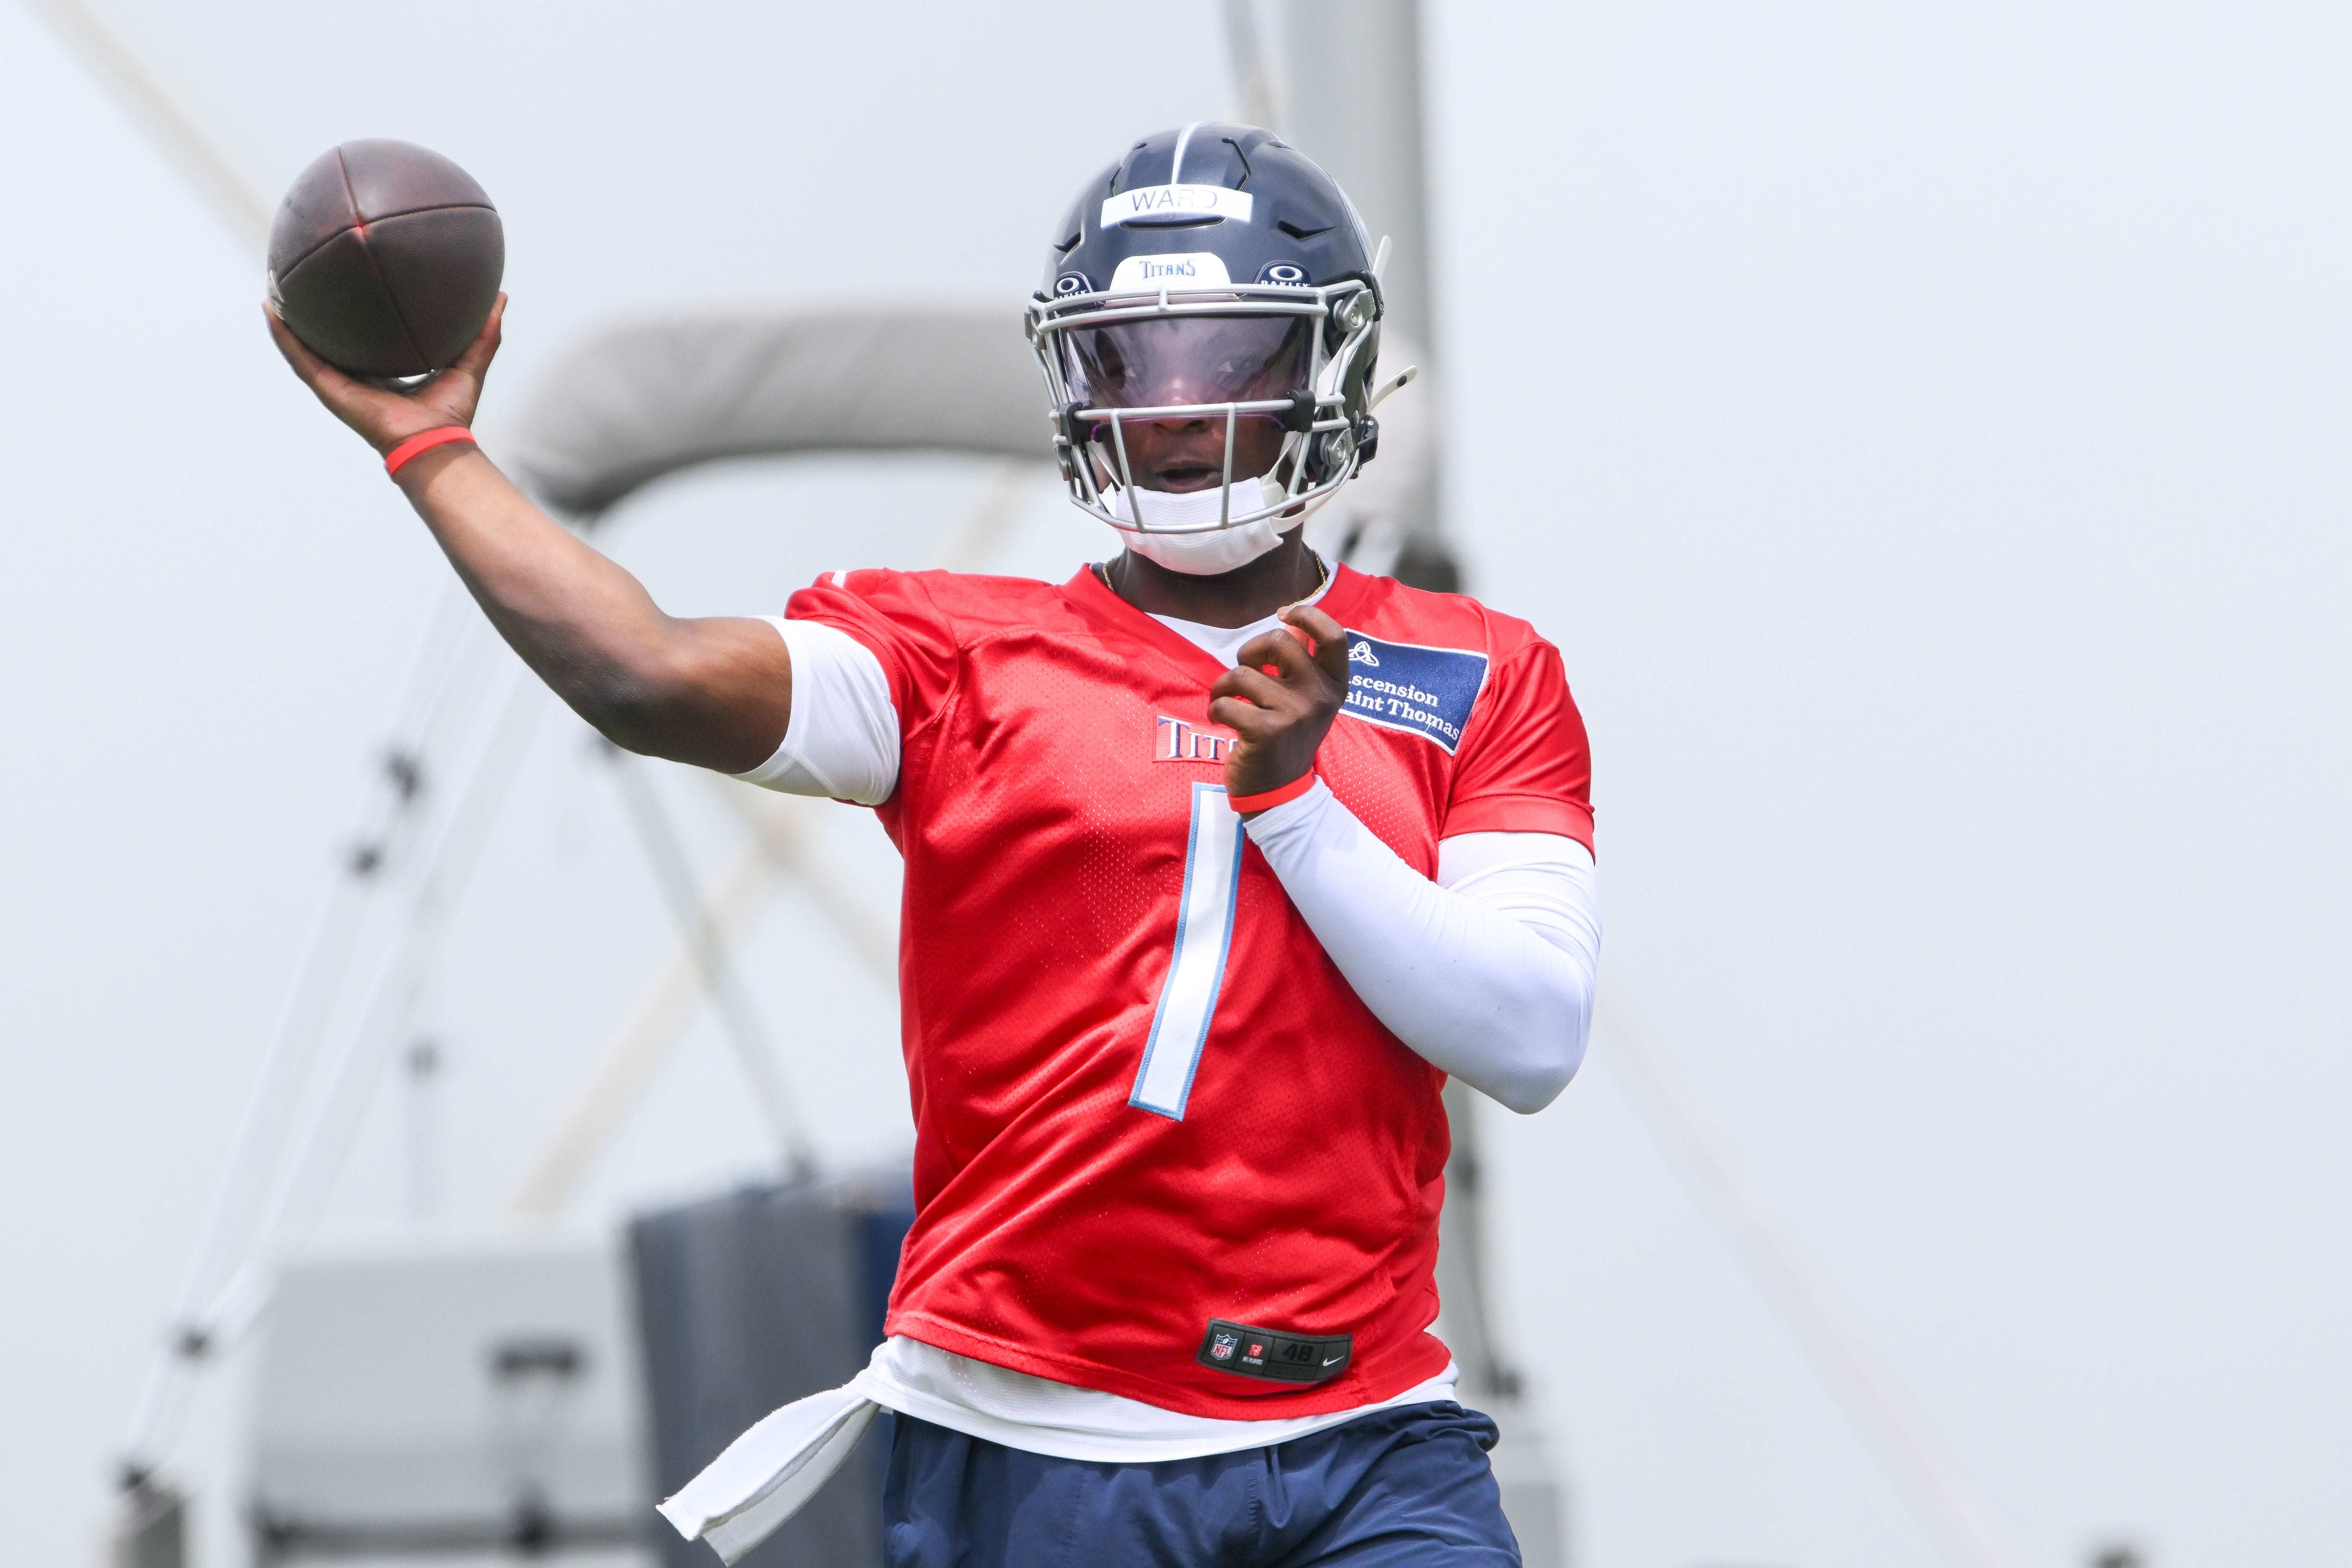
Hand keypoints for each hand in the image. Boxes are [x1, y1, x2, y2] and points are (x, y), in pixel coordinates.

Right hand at [264, 293, 505, 455]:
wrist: (434, 443)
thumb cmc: (452, 414)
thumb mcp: (469, 363)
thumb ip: (484, 332)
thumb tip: (501, 297)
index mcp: (383, 373)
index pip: (362, 339)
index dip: (353, 315)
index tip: (346, 286)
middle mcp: (356, 378)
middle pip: (327, 341)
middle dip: (312, 313)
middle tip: (300, 279)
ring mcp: (338, 385)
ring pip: (303, 347)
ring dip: (285, 320)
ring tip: (271, 288)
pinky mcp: (328, 390)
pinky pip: (299, 359)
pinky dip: (283, 336)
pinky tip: (269, 309)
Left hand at [1209, 604, 1349, 810]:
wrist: (1280, 793)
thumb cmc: (1287, 739)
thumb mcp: (1306, 702)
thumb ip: (1301, 664)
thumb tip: (1290, 623)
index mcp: (1334, 686)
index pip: (1333, 636)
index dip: (1307, 615)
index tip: (1283, 615)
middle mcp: (1319, 697)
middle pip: (1279, 641)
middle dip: (1250, 650)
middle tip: (1245, 671)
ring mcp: (1294, 714)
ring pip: (1242, 673)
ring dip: (1224, 686)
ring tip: (1226, 702)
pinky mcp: (1266, 731)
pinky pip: (1225, 702)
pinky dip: (1216, 709)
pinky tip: (1223, 721)